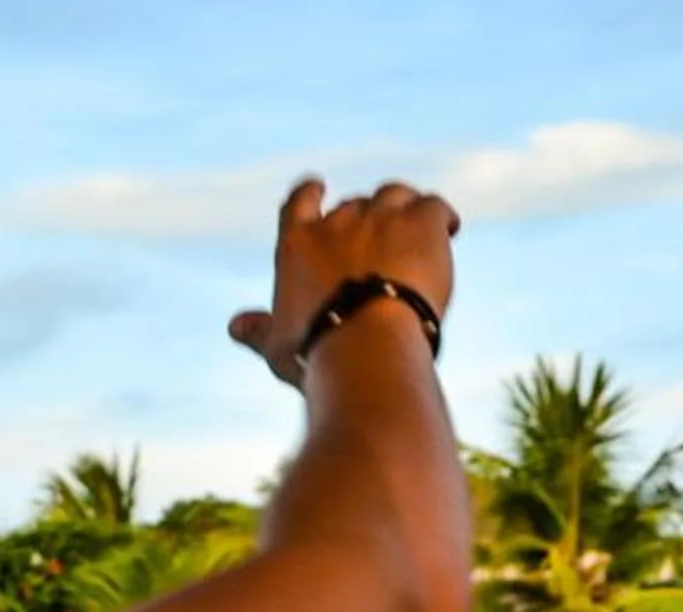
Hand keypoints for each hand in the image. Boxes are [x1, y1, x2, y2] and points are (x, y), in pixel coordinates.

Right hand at [229, 178, 459, 386]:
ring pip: (395, 195)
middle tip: (381, 246)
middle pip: (356, 205)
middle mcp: (338, 222)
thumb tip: (233, 327)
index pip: (301, 201)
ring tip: (415, 232)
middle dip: (367, 220)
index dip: (311, 193)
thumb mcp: (279, 346)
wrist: (364, 346)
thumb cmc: (316, 353)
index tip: (318, 188)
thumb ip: (259, 331)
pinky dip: (441, 216)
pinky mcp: (420, 224)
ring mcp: (381, 218)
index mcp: (298, 244)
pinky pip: (433, 205)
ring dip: (404, 210)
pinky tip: (448, 228)